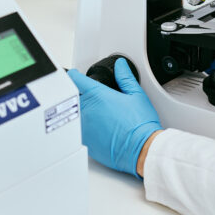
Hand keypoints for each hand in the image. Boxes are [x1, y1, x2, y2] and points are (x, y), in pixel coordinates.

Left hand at [67, 58, 162, 177]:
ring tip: (98, 115)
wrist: (140, 149)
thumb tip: (120, 65)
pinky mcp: (84, 141)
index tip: (75, 75)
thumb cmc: (140, 124)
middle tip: (94, 99)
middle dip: (80, 95)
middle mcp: (87, 110)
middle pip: (73, 97)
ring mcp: (84, 127)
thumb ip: (125, 77)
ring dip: (80, 112)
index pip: (77, 79)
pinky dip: (83, 128)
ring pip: (73, 114)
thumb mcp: (137, 95)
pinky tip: (98, 129)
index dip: (75, 75)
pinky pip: (77, 131)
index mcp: (99, 95)